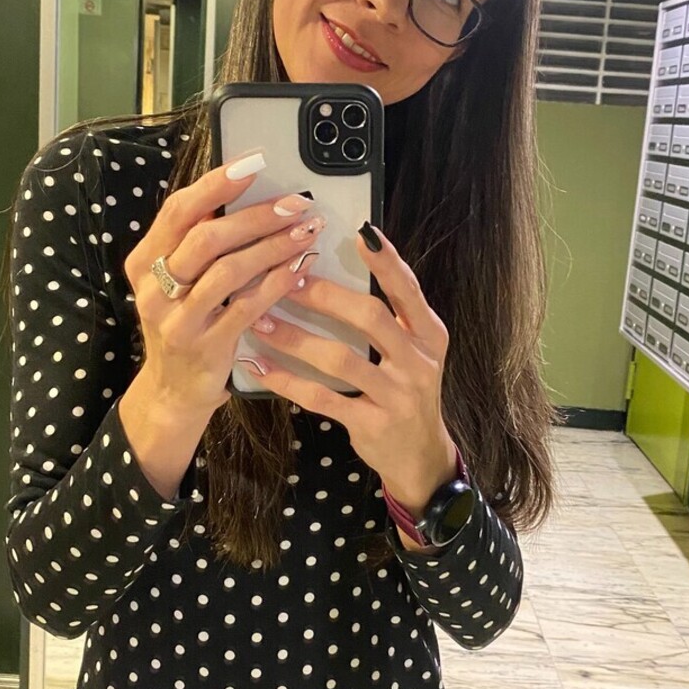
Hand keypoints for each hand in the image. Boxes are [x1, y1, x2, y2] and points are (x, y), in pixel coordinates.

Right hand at [121, 152, 322, 417]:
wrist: (172, 391)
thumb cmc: (185, 324)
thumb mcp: (175, 282)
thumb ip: (195, 244)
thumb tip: (242, 196)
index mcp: (144, 262)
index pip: (178, 211)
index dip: (216, 184)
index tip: (254, 162)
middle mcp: (154, 289)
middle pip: (206, 238)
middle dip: (257, 216)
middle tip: (296, 204)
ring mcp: (177, 320)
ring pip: (229, 271)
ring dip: (274, 247)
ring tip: (306, 232)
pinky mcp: (205, 347)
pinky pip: (248, 307)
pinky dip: (279, 283)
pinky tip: (302, 268)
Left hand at [240, 224, 458, 513]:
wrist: (419, 456)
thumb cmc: (405, 390)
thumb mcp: (412, 350)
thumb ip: (390, 315)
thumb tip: (343, 266)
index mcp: (428, 334)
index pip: (407, 289)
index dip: (386, 261)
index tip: (359, 232)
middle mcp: (418, 362)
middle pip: (371, 318)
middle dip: (326, 295)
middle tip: (286, 276)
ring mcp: (396, 395)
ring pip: (341, 359)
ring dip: (296, 338)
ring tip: (261, 320)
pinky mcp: (372, 424)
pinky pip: (323, 398)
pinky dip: (287, 381)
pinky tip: (259, 366)